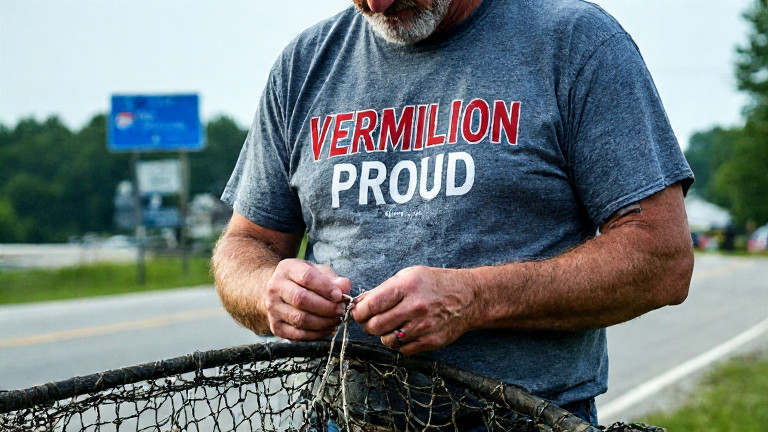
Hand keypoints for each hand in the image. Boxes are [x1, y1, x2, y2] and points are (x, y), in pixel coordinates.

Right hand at [264, 259, 350, 340]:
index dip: (325, 287)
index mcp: (287, 269)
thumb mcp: (316, 271)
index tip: (339, 295)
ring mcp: (273, 308)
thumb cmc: (300, 280)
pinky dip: (316, 334)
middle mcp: (275, 288)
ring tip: (336, 319)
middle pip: (301, 299)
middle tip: (340, 310)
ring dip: (323, 322)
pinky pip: (298, 334)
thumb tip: (345, 287)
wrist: (276, 290)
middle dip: (326, 307)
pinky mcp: (275, 326)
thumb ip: (331, 278)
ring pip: (299, 319)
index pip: (306, 277)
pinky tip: (327, 328)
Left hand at [351, 266, 476, 354]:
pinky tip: (407, 331)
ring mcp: (424, 326)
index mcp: (407, 286)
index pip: (371, 305)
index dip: (359, 311)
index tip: (359, 312)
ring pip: (387, 341)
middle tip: (371, 321)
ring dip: (384, 335)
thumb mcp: (408, 276)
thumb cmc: (434, 284)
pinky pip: (402, 350)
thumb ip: (382, 290)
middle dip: (368, 325)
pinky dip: (399, 343)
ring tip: (393, 325)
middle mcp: (416, 306)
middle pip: (375, 326)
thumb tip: (358, 305)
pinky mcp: (431, 341)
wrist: (468, 297)